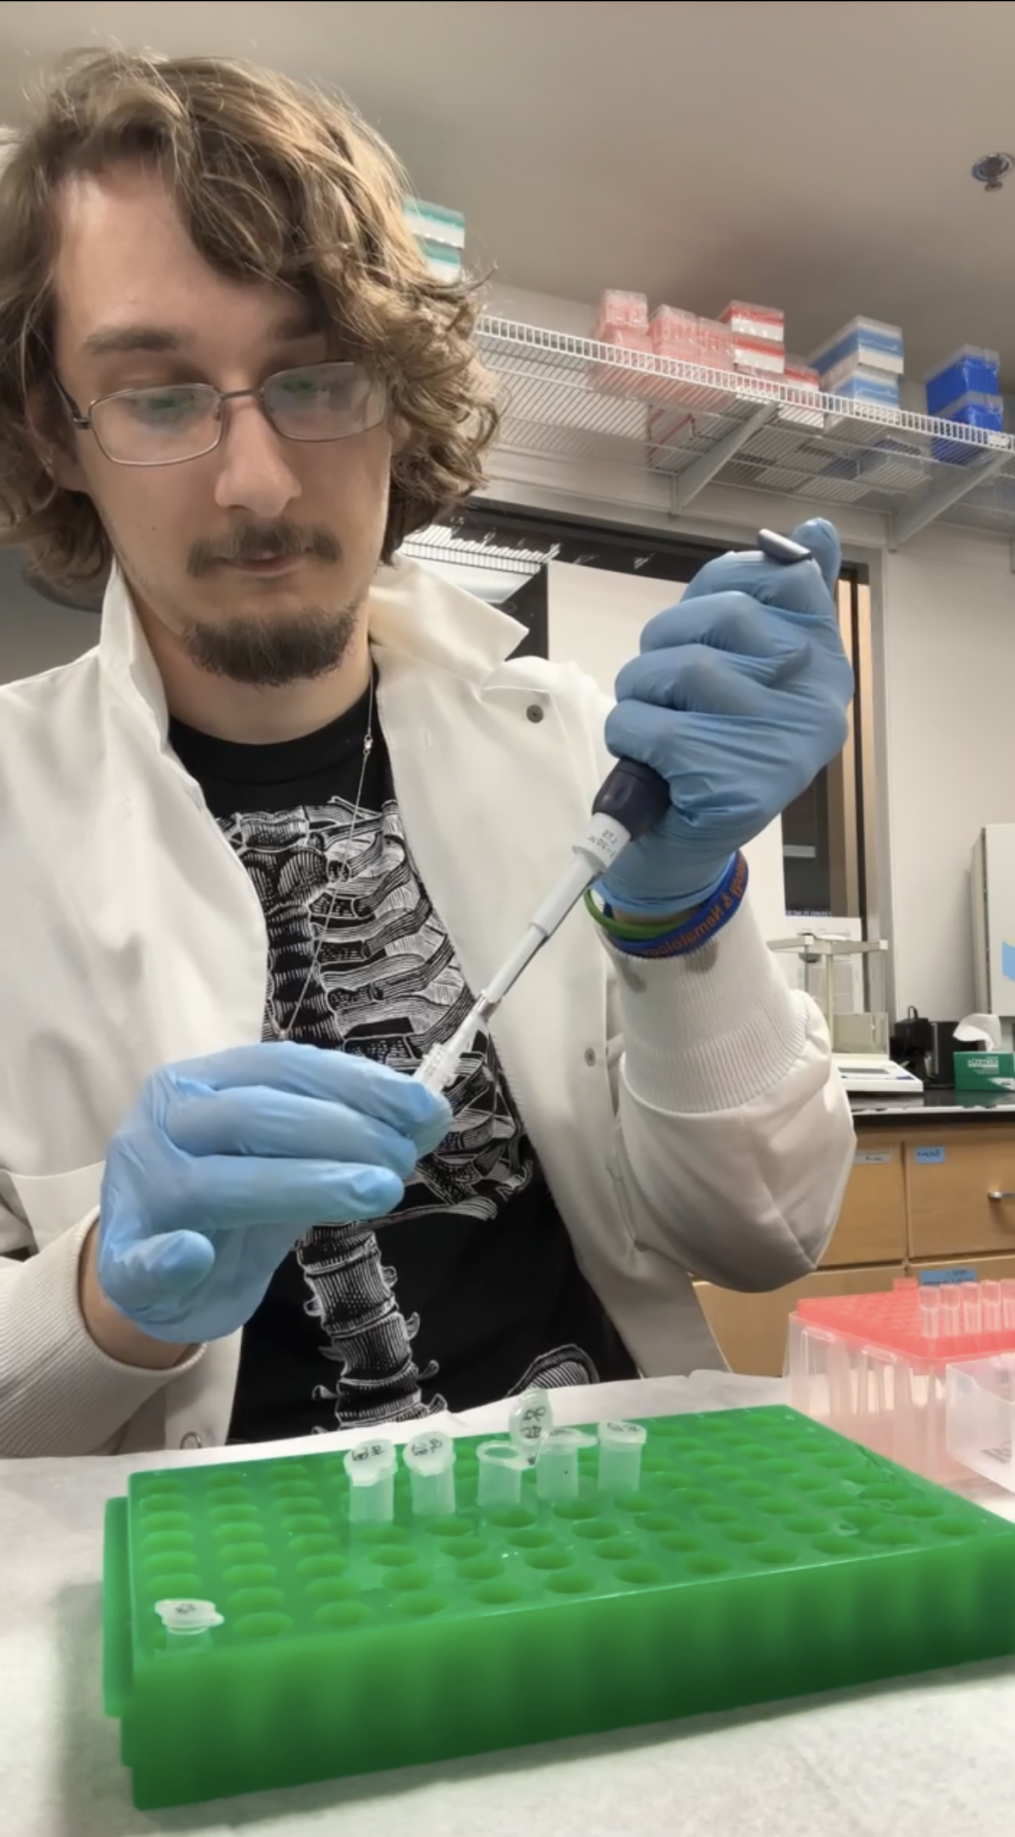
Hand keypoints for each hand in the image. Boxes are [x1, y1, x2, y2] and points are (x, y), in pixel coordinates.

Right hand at [96, 1042, 449, 1342]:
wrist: (148, 1271)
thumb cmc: (229, 1199)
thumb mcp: (288, 1157)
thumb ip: (343, 1134)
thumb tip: (430, 1113)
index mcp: (202, 1083)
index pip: (284, 1067)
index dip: (357, 1084)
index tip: (422, 1109)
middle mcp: (164, 1123)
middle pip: (253, 1118)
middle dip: (340, 1134)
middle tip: (401, 1161)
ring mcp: (138, 1193)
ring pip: (213, 1184)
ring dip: (302, 1184)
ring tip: (376, 1193)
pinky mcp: (123, 1265)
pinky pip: (141, 1260)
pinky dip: (169, 1258)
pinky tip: (197, 1256)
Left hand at [599, 519, 852, 915]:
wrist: (682, 842)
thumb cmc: (712, 741)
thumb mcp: (747, 665)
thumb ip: (781, 599)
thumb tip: (815, 528)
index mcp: (828, 663)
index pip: (784, 577)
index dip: (719, 585)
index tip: (699, 622)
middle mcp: (817, 703)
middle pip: (725, 616)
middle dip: (665, 641)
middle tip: (658, 682)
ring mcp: (780, 746)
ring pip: (679, 669)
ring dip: (639, 693)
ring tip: (651, 723)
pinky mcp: (735, 787)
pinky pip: (651, 726)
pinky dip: (629, 736)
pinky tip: (647, 760)